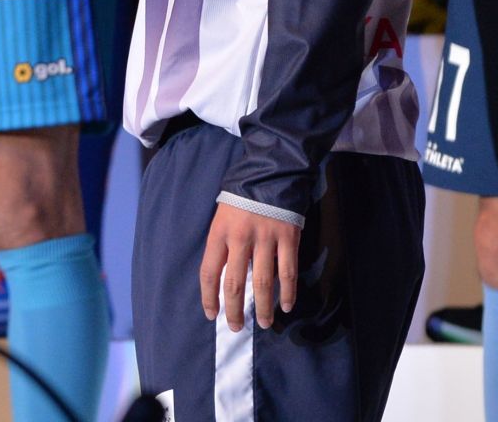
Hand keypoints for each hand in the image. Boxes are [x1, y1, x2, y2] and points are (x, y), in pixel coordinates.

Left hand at [200, 200, 298, 331]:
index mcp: (219, 232)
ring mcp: (266, 238)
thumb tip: (223, 276)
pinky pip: (288, 272)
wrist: (271, 171)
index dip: (209, 296)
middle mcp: (240, 238)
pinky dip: (288, 292)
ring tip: (265, 323)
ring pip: (262, 283)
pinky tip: (286, 306)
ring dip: (264, 308)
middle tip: (236, 328)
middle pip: (234, 283)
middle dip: (235, 310)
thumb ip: (222, 243)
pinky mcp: (288, 238)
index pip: (209, 272)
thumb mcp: (222, 215)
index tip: (211, 314)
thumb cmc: (242, 195)